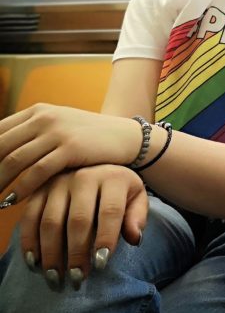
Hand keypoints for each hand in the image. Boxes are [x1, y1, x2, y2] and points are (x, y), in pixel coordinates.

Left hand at [0, 105, 140, 202]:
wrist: (125, 137)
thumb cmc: (88, 138)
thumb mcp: (57, 128)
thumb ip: (30, 137)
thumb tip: (0, 154)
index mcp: (36, 111)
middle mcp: (44, 117)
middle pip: (0, 147)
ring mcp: (58, 131)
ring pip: (15, 160)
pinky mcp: (71, 147)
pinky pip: (38, 170)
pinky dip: (22, 187)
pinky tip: (13, 200)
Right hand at [20, 165, 147, 289]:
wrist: (97, 164)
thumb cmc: (118, 189)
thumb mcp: (136, 197)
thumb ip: (137, 217)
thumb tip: (134, 238)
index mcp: (113, 178)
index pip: (110, 212)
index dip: (105, 239)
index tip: (101, 265)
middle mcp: (84, 177)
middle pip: (78, 220)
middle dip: (77, 253)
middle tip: (77, 279)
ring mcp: (58, 182)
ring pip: (51, 221)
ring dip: (51, 253)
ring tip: (55, 277)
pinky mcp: (39, 190)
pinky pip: (30, 218)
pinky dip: (30, 241)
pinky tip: (35, 262)